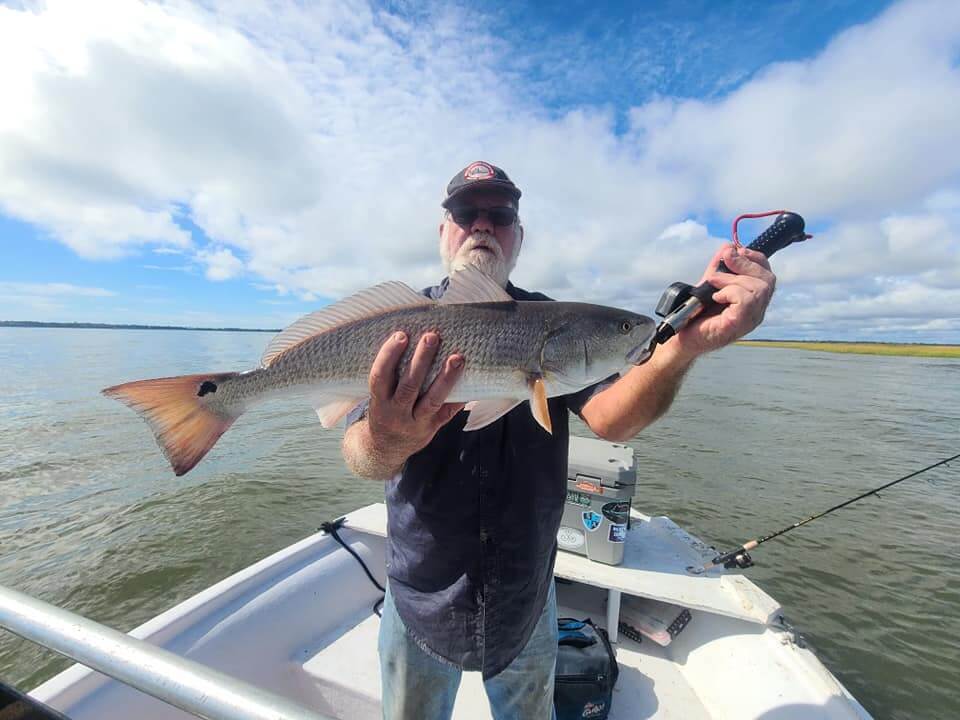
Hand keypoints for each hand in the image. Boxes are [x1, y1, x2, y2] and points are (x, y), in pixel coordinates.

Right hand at [366, 331, 465, 459]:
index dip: (389, 356)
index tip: (401, 335)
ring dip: (446, 378)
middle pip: (409, 386)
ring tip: (457, 357)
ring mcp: (415, 423)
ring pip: (432, 400)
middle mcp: (395, 413)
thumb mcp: (377, 397)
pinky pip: (448, 413)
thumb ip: (389, 376)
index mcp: (378, 401)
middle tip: (432, 336)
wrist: (384, 450)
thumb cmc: (383, 411)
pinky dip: (459, 398)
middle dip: (421, 360)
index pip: (380, 377)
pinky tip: (471, 382)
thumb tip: (408, 337)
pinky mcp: (432, 429)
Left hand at [676, 243, 775, 355]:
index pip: (767, 274)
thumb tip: (729, 247)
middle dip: (744, 264)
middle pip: (768, 279)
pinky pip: (746, 300)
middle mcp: (756, 311)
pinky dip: (730, 292)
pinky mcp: (738, 324)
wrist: (680, 338)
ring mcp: (750, 320)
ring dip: (733, 278)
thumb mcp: (708, 284)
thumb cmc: (695, 316)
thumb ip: (719, 266)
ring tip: (714, 283)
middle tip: (724, 262)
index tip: (735, 252)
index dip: (754, 258)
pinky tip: (716, 297)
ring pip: (758, 288)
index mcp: (753, 300)